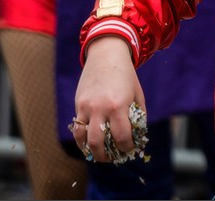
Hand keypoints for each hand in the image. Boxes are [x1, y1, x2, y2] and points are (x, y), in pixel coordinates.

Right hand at [73, 36, 145, 162]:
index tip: (129, 150)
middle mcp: (101, 108)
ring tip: (100, 156)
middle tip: (113, 158)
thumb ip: (138, 114)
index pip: (122, 136)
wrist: (106, 55)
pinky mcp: (79, 105)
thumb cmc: (126, 75)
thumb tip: (137, 134)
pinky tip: (88, 144)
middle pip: (99, 143)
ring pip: (84, 139)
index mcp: (119, 105)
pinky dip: (81, 140)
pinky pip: (77, 128)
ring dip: (91, 152)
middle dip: (107, 156)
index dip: (127, 147)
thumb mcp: (137, 93)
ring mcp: (87, 107)